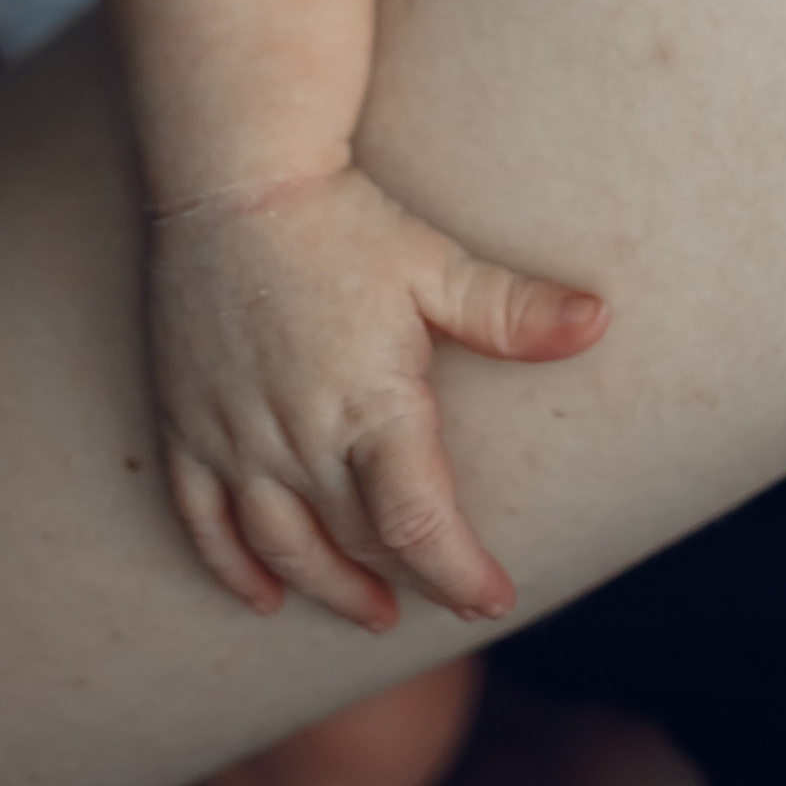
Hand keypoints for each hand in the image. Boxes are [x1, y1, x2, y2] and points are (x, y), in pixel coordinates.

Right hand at [145, 163, 604, 632]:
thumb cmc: (343, 221)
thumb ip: (512, 310)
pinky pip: (202, 522)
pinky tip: (260, 597)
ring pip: (283, 548)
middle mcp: (298, 440)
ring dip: (329, 589)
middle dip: (410, 579)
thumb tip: (598, 321)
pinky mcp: (186, 424)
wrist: (234, 174)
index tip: (494, 596)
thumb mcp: (436, 264)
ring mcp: (235, 438)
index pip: (420, 528)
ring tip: (370, 611)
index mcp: (368, 408)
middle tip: (445, 592)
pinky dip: (231, 569)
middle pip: (360, 544)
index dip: (460, 574)